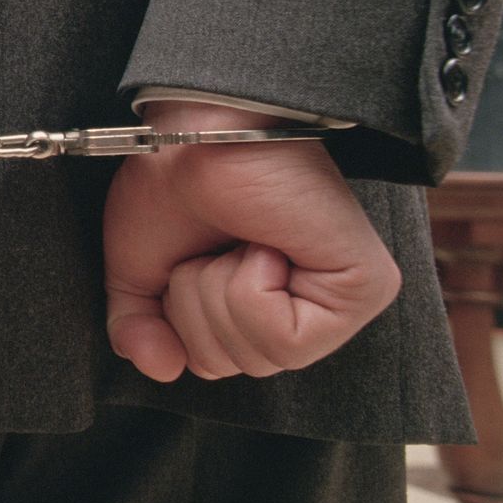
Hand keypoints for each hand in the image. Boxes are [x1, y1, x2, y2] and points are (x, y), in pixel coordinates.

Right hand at [103, 101, 401, 382]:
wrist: (194, 132)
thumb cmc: (172, 180)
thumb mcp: (138, 269)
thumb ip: (139, 329)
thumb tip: (162, 370)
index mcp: (266, 301)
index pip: (215, 364)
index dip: (180, 319)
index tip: (188, 254)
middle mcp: (310, 304)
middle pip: (237, 366)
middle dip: (196, 306)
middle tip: (211, 244)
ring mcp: (342, 300)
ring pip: (260, 357)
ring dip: (219, 291)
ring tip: (238, 238)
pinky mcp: (364, 286)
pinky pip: (285, 339)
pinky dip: (249, 289)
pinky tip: (262, 244)